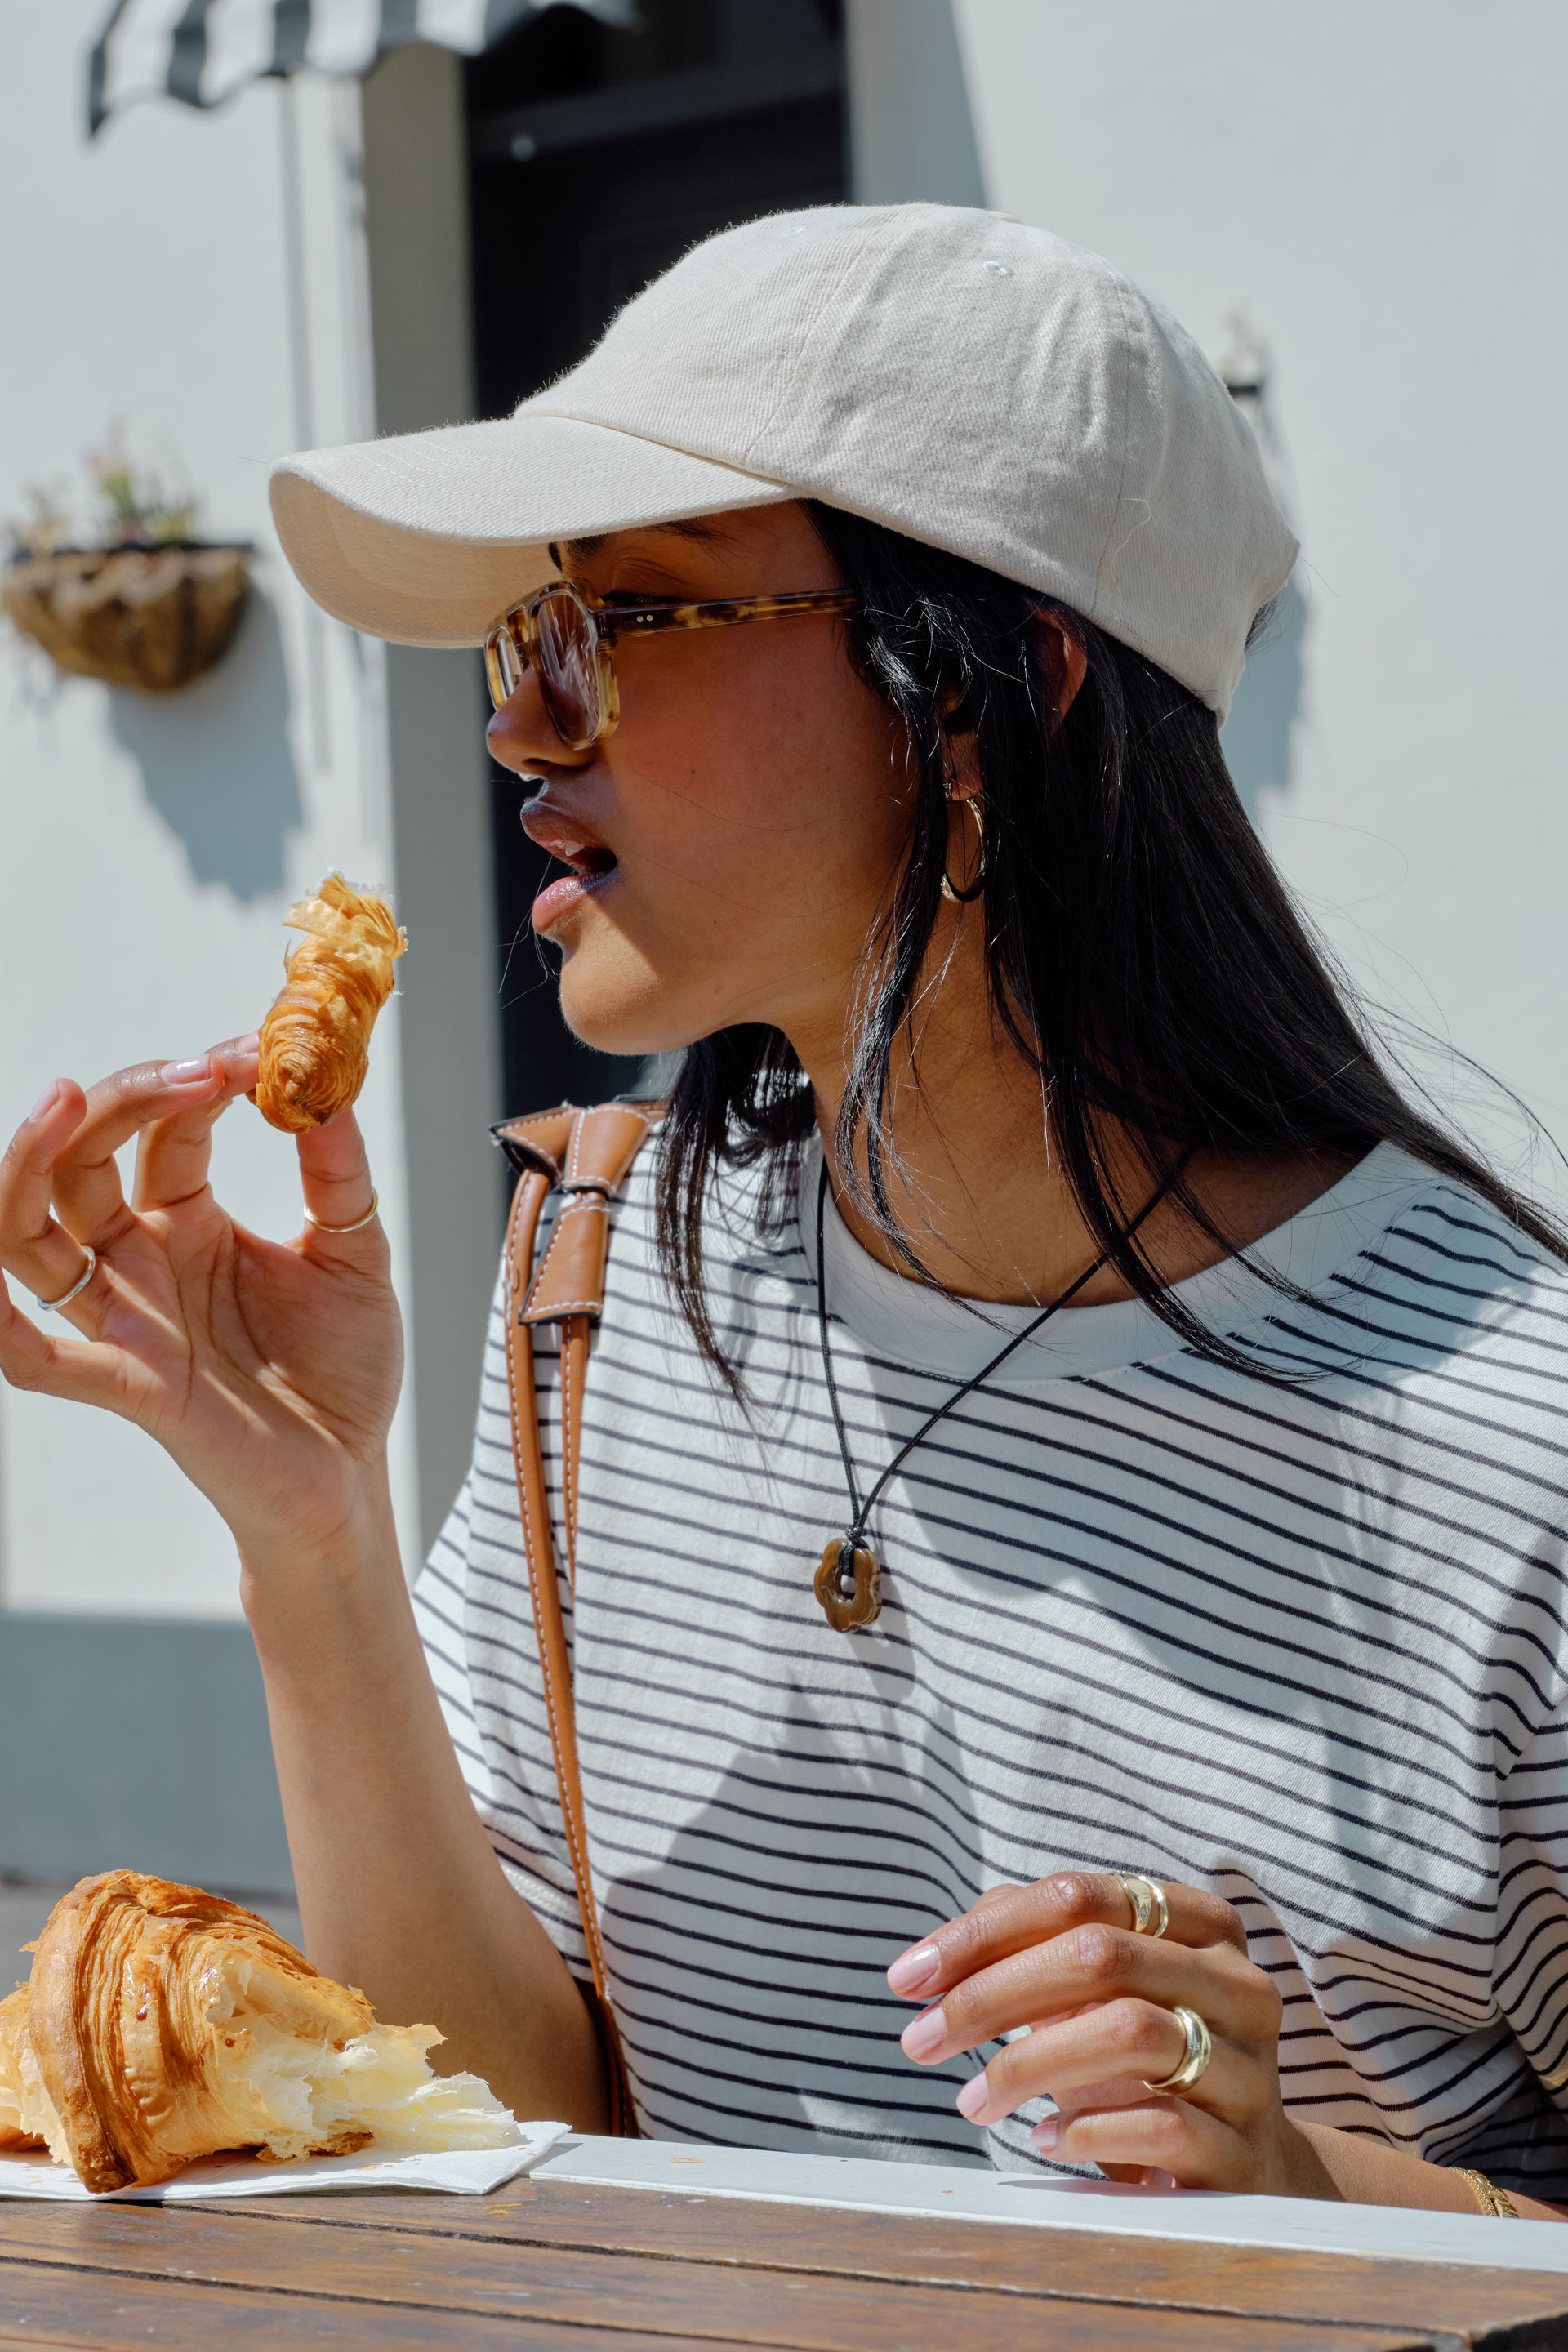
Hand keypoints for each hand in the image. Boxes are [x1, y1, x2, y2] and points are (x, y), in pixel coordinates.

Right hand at [0, 1042, 401, 1561]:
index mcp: (188, 1220)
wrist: (352, 1475)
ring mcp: (124, 1320)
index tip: (258, 1051)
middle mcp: (140, 1260)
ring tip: (65, 1097)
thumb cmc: (344, 1369)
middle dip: (123, 1099)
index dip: (199, 1081)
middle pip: (83, 1161)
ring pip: (28, 1235)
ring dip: (30, 1163)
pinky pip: (32, 1356)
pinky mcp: (127, 1384)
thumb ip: (338, 1173)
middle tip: (194, 1069)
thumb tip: (325, 1086)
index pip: (162, 1128)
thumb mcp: (354, 1251)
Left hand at [887, 1872, 1340, 2197]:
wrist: (1251, 2172)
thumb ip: (1035, 1945)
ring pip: (1130, 2031)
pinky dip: (1086, 2130)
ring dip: (1028, 2065)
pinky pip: (1160, 2123)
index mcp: (1200, 1924)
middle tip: (920, 2040)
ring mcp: (1251, 2067)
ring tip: (974, 2101)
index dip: (983, 1932)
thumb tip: (942, 1952)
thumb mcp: (1099, 1995)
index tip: (907, 1978)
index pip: (1079, 1895)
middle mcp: (1236, 1983)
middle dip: (990, 1995)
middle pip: (1099, 1956)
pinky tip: (1045, 2141)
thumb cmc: (1149, 2068)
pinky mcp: (1247, 2151)